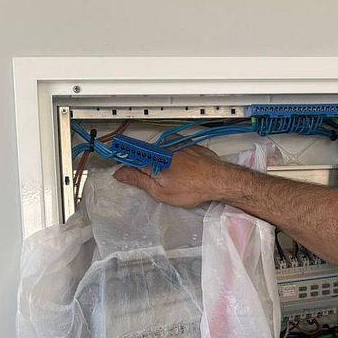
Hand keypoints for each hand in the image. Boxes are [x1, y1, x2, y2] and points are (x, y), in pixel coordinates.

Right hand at [113, 144, 228, 208]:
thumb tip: (120, 173)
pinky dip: (177, 160)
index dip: (124, 161)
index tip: (119, 165)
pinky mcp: (190, 147)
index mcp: (153, 159)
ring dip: (163, 164)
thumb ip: (138, 180)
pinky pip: (177, 152)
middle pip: (146, 155)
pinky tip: (184, 172)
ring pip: (162, 154)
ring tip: (174, 179)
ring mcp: (178, 146)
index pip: (130, 156)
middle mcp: (164, 149)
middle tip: (154, 181)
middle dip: (146, 166)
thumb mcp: (159, 191)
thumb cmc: (192, 188)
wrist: (218, 180)